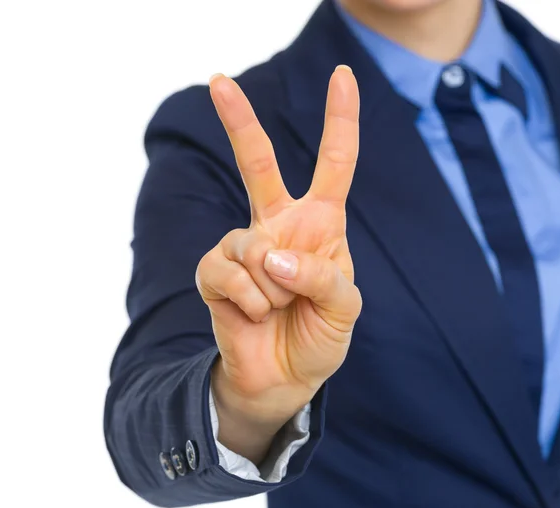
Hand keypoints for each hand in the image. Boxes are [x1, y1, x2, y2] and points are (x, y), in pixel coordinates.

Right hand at [196, 66, 361, 448]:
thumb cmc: (318, 336)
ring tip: (278, 309)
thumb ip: (322, 276)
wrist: (284, 379)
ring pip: (253, 246)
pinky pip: (229, 272)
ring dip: (275, 288)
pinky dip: (250, 300)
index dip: (340, 121)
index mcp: (319, 226)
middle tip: (218, 80)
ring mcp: (244, 248)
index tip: (343, 76)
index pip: (334, 165)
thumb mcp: (344, 307)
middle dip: (239, 122)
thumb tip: (272, 254)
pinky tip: (254, 314)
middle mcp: (278, 227)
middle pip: (257, 164)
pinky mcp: (215, 274)